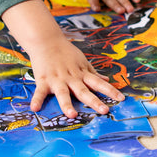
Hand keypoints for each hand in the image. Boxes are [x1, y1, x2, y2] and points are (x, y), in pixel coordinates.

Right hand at [3, 0, 124, 117]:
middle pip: (84, 91)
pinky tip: (35, 109)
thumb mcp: (82, 61)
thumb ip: (93, 73)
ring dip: (67, 104)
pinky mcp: (43, 80)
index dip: (110, 90)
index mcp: (81, 74)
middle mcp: (71, 78)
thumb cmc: (65, 52)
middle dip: (94, 101)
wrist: (46, 40)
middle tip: (104, 110)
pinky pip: (40, 92)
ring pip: (63, 93)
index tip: (121, 98)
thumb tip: (107, 80)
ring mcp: (57, 80)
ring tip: (72, 115)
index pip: (99, 83)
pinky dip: (37, 100)